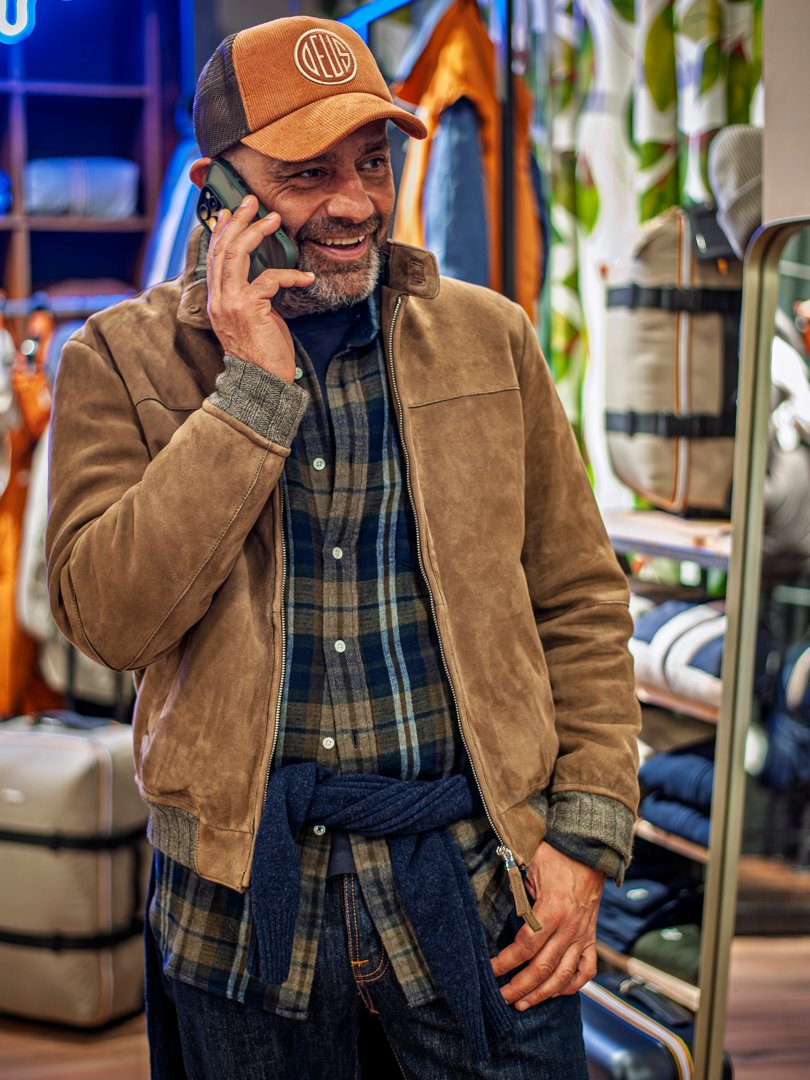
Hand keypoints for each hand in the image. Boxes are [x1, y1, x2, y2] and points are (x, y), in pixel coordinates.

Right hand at [206, 195, 314, 382]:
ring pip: (237, 254)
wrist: (260, 384)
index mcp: (217, 300)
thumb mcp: (252, 319)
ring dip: (256, 231)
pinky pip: (269, 278)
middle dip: (238, 220)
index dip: (221, 231)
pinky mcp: (248, 308)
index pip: (214, 257)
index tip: (230, 211)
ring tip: (274, 219)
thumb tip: (265, 276)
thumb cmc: (261, 354)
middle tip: (252, 201)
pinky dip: (291, 274)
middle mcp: (218, 298)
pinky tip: (306, 276)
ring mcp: (230, 302)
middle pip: (223, 247)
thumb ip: (251, 296)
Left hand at [491, 842, 603, 1009]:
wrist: (589, 853)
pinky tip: (555, 991)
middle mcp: (570, 927)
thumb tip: (490, 892)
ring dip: (542, 994)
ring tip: (523, 1004)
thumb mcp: (530, 861)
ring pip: (564, 976)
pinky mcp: (591, 938)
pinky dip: (572, 986)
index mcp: (554, 908)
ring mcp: (583, 935)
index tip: (489, 970)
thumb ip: (513, 881)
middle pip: (543, 967)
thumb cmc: (555, 855)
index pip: (526, 945)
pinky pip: (586, 971)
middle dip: (520, 986)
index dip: (506, 961)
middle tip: (502, 997)